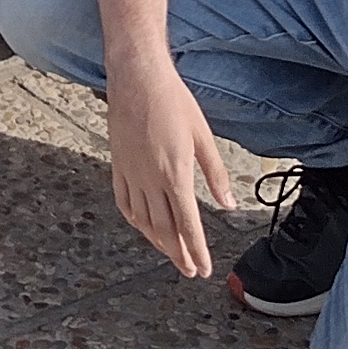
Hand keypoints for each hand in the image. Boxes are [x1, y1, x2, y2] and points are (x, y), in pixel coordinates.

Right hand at [105, 61, 237, 277]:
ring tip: (172, 256)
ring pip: (144, 221)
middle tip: (190, 271)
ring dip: (159, 243)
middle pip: (165, 229)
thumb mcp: (203, 136)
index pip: (188, 224)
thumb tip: (228, 204)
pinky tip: (143, 228)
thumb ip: (216, 174)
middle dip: (179, 254)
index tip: (204, 268)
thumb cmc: (173, 101)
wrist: (137, 77)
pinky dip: (135, 222)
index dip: (196, 250)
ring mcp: (131, 174)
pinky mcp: (118, 166)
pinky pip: (125, 203)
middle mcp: (151, 179)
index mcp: (175, 173)